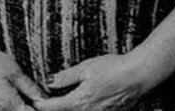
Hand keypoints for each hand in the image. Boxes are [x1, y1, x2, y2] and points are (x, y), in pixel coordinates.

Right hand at [0, 43, 47, 110]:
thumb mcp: (15, 71)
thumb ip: (31, 88)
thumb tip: (47, 100)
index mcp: (9, 105)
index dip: (45, 110)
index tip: (53, 104)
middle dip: (35, 109)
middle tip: (43, 99)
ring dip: (27, 108)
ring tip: (33, 99)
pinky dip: (18, 108)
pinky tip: (23, 100)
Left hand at [35, 54, 150, 110]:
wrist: (140, 75)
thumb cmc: (114, 68)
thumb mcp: (86, 67)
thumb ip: (66, 77)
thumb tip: (49, 82)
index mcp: (79, 101)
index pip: (53, 108)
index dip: (41, 105)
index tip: (34, 102)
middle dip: (54, 109)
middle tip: (46, 102)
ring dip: (69, 109)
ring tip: (64, 102)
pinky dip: (82, 110)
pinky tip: (83, 103)